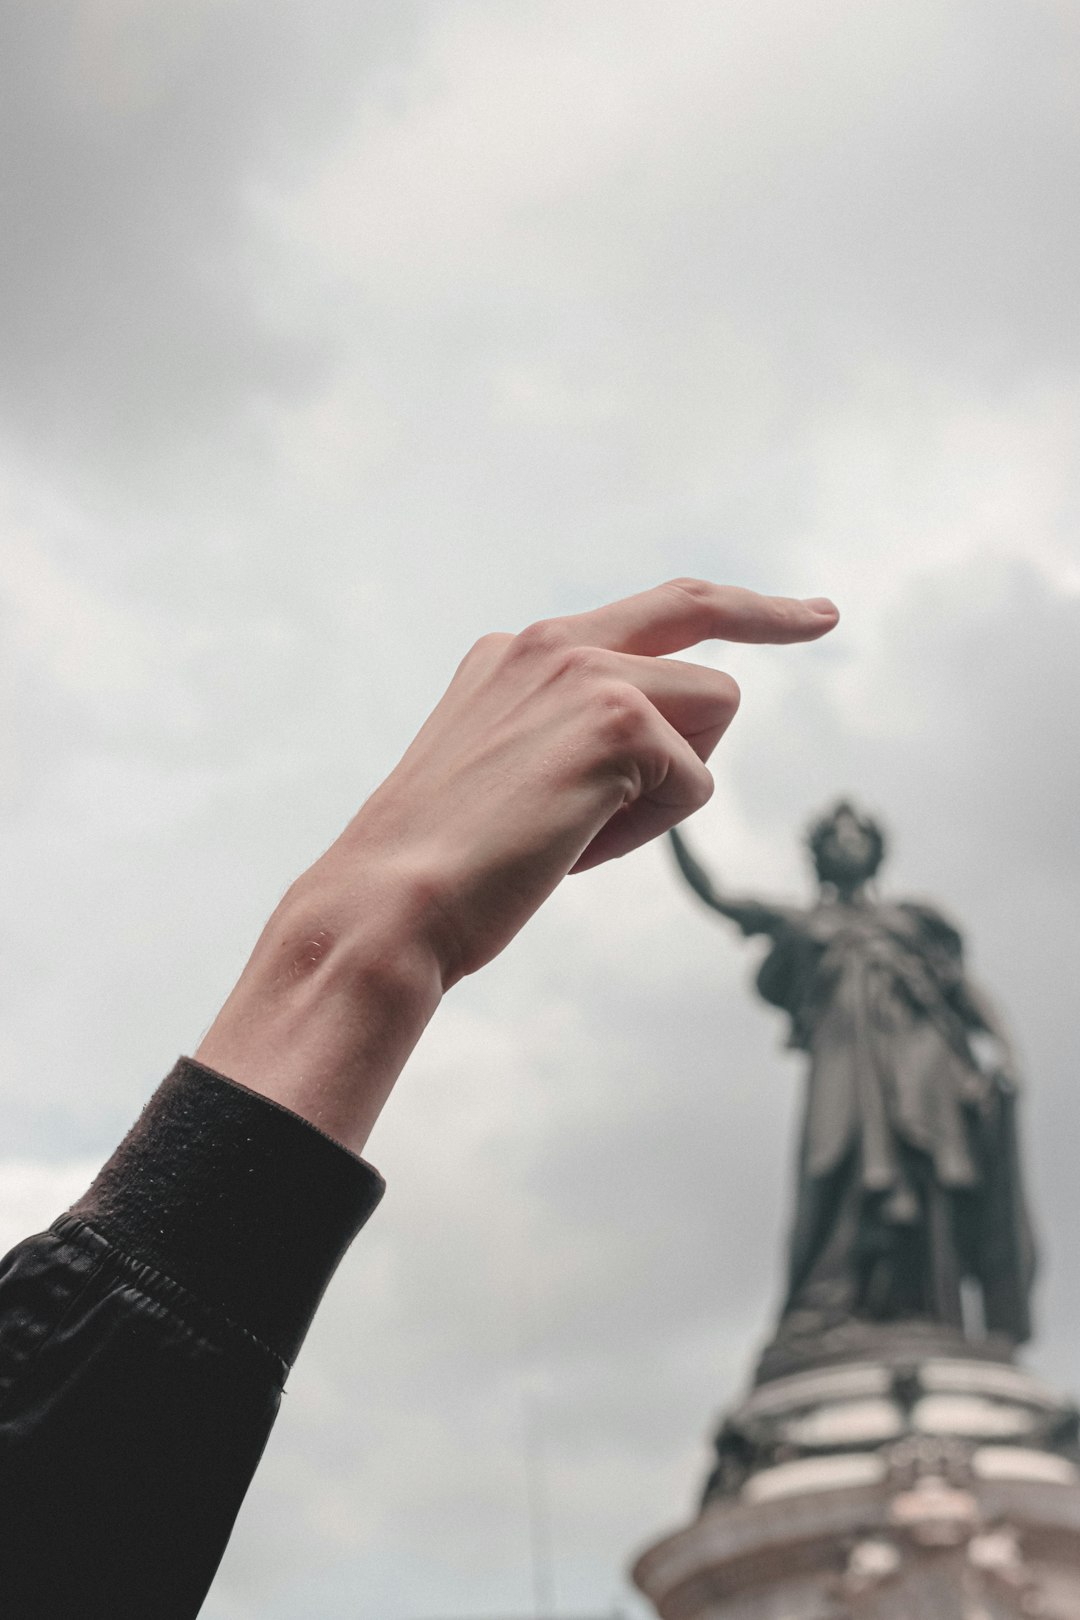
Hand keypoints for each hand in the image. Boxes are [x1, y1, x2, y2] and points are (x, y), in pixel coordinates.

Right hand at [307, 579, 837, 986]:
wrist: (389, 902)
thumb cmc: (443, 867)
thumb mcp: (502, 774)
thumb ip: (570, 736)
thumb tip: (658, 751)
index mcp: (518, 654)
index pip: (645, 613)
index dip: (727, 611)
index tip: (790, 613)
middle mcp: (551, 641)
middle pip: (696, 608)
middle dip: (771, 614)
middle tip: (828, 616)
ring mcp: (584, 671)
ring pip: (711, 712)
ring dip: (669, 788)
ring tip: (582, 832)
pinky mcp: (618, 718)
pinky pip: (694, 784)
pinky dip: (649, 832)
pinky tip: (575, 847)